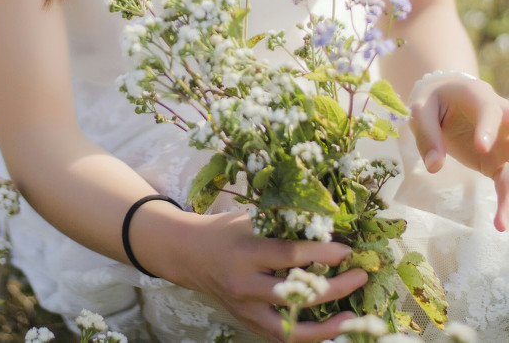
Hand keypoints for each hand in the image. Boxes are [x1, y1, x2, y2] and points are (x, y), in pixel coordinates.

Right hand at [149, 209, 367, 342]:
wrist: (191, 254)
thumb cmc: (226, 230)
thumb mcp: (251, 219)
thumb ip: (284, 226)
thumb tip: (328, 229)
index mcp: (246, 253)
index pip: (290, 255)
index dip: (322, 254)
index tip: (347, 251)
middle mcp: (245, 285)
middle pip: (295, 293)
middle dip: (334, 288)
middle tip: (359, 276)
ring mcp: (246, 310)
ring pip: (290, 328)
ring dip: (326, 327)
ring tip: (353, 318)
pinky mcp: (247, 324)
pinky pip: (281, 337)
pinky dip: (307, 336)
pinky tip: (330, 330)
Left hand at [409, 74, 508, 230]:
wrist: (445, 97)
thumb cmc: (433, 100)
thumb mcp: (422, 109)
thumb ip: (427, 135)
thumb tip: (433, 167)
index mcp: (480, 96)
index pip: (489, 111)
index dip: (488, 128)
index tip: (482, 148)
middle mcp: (501, 117)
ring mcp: (504, 141)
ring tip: (504, 219)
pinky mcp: (499, 161)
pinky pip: (507, 182)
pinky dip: (506, 202)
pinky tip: (500, 223)